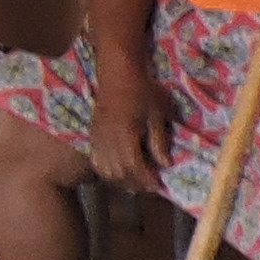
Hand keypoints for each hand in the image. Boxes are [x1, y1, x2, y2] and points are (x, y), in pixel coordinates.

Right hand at [84, 68, 166, 192]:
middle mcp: (109, 141)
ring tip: (136, 178)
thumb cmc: (142, 91)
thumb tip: (165, 164)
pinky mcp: (93, 136)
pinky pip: (97, 161)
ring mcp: (98, 139)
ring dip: (122, 179)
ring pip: (107, 171)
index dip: (148, 180)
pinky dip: (108, 171)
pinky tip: (119, 168)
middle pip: (120, 173)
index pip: (136, 168)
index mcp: (126, 137)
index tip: (159, 186)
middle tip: (151, 184)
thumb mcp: (157, 115)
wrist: (118, 73)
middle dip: (136, 183)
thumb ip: (159, 141)